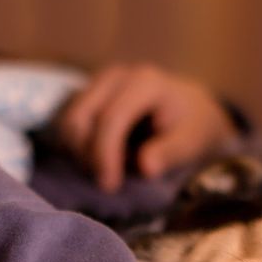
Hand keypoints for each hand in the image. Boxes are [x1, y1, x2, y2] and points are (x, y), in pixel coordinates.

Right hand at [54, 64, 237, 192]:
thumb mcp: (191, 142)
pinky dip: (79, 149)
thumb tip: (146, 167)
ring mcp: (99, 82)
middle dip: (88, 156)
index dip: (105, 155)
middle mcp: (116, 76)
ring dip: (81, 154)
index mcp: (145, 83)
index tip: (110, 185)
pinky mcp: (88, 94)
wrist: (190, 109)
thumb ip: (170, 153)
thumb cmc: (192, 127)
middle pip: (80, 119)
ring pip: (69, 123)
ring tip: (109, 170)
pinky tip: (101, 160)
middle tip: (108, 182)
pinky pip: (69, 126)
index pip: (111, 119)